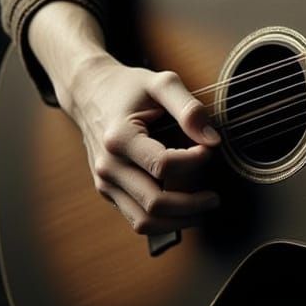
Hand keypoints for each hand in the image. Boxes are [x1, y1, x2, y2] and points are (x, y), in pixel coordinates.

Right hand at [57, 54, 221, 234]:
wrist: (90, 93)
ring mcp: (105, 183)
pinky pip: (136, 218)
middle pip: (154, 203)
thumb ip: (188, 108)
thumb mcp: (161, 84)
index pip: (163, 165)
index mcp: (119, 138)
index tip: (210, 149)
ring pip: (144, 221)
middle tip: (216, 197)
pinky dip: (163, 220)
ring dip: (178, 221)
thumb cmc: (129, 87)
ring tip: (203, 208)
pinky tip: (184, 208)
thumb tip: (212, 140)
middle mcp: (108, 166)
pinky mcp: (108, 191)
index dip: (194, 162)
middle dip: (191, 205)